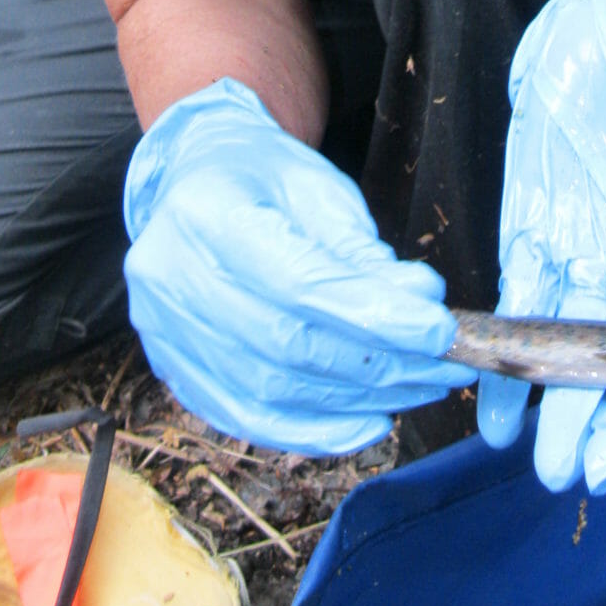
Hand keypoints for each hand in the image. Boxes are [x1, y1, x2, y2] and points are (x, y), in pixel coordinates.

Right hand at [123, 78, 471, 452]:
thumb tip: (422, 305)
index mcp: (206, 209)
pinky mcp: (172, 368)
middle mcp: (169, 274)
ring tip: (418, 387)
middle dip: (377, 364)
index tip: (439, 331)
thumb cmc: (262, 175)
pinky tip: (366, 422)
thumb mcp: (320, 188)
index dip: (374, 316)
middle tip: (444, 365)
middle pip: (287, 344)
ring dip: (357, 400)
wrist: (195, 178)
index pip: (299, 282)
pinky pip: (248, 418)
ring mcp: (161, 329)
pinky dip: (313, 430)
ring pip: (272, 391)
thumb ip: (365, 253)